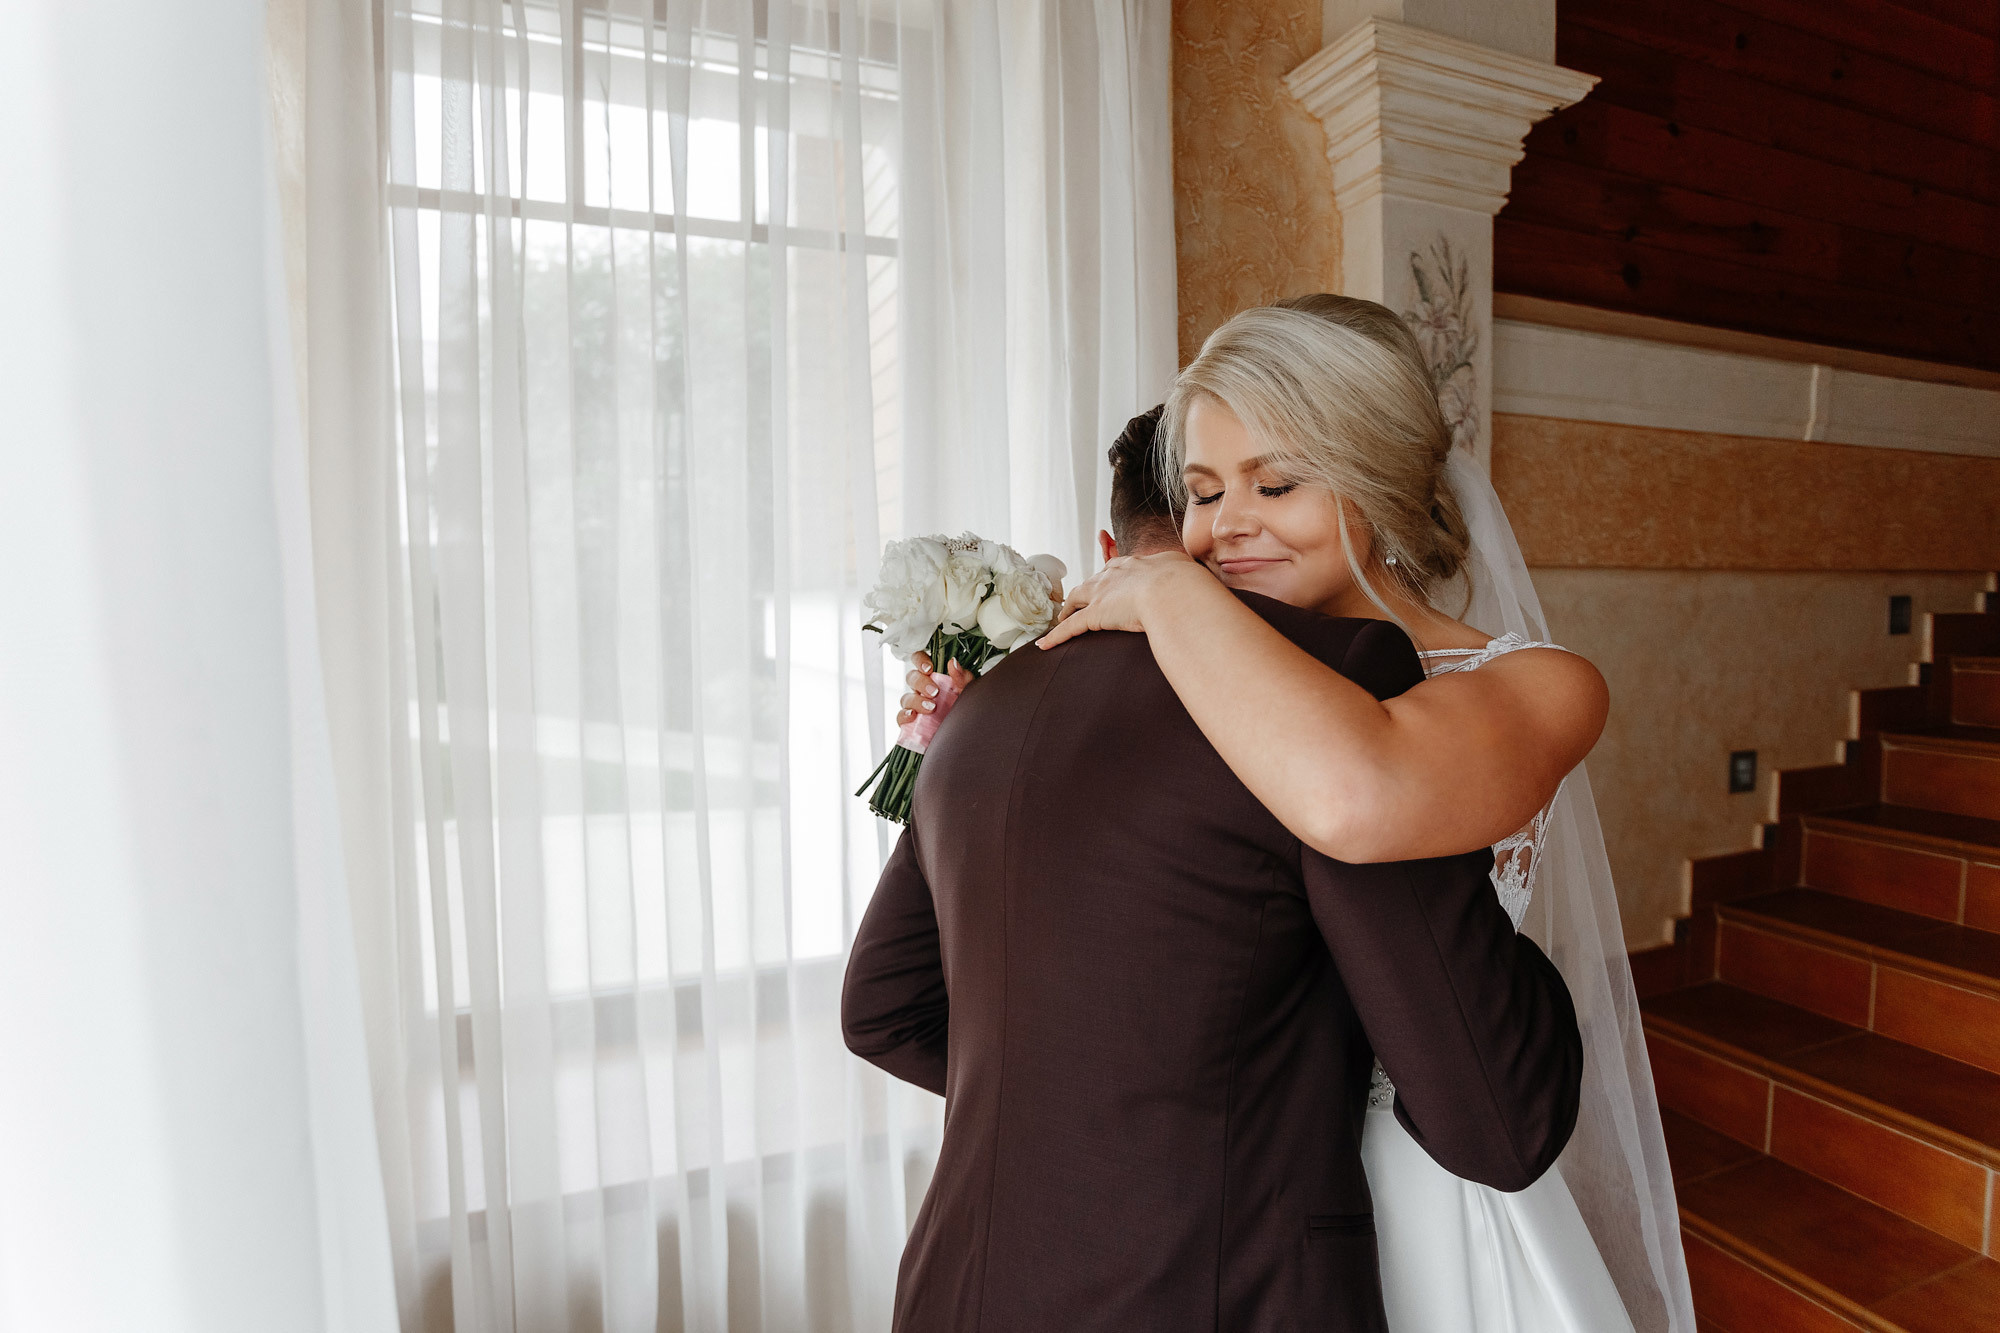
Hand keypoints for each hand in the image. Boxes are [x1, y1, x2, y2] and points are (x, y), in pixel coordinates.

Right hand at [897, 651, 975, 727]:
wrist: (965, 734)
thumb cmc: (964, 710)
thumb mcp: (968, 692)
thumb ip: (962, 678)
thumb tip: (953, 663)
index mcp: (934, 677)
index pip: (919, 660)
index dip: (920, 661)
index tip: (929, 669)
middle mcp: (922, 690)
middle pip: (911, 678)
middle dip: (921, 683)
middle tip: (934, 692)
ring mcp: (915, 706)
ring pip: (905, 698)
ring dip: (916, 701)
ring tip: (931, 708)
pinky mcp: (911, 723)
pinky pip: (900, 717)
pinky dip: (904, 715)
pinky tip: (913, 716)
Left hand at [1036, 549, 1204, 650]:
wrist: (1173, 588)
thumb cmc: (1184, 582)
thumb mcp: (1184, 572)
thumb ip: (1182, 577)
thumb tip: (1192, 585)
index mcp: (1133, 564)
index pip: (1115, 568)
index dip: (1109, 576)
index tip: (1107, 578)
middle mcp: (1112, 575)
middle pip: (1091, 583)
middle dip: (1084, 593)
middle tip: (1079, 602)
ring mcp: (1101, 594)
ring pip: (1076, 601)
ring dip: (1068, 611)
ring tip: (1062, 619)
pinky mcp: (1095, 614)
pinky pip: (1070, 627)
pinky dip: (1056, 636)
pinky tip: (1044, 644)